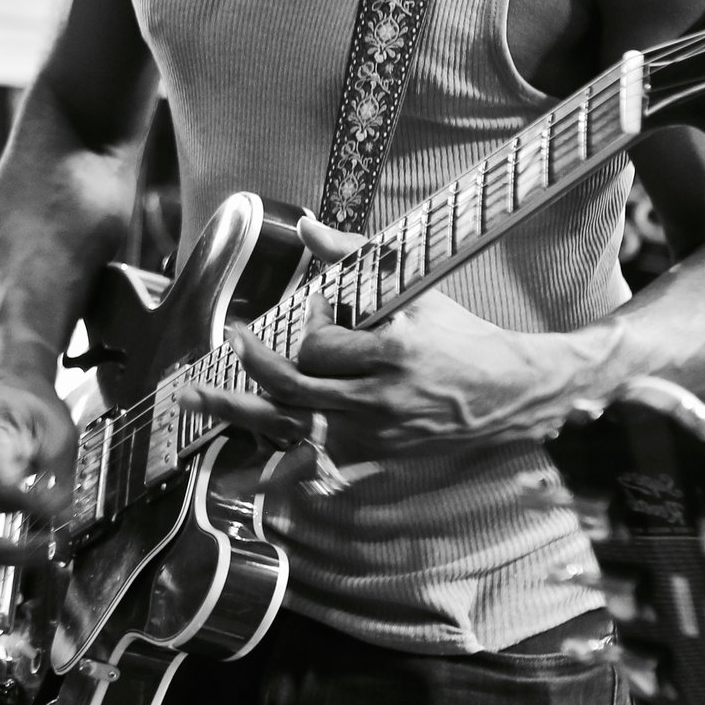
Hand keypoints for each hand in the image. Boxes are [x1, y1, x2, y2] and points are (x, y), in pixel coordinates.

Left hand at [191, 217, 586, 456]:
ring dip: (240, 412)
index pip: (319, 344)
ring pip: (293, 425)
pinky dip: (276, 472)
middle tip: (231, 341)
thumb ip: (354, 257)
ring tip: (196, 400)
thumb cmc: (461, 339)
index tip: (317, 306)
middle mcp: (377, 399)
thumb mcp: (413, 292)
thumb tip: (309, 225)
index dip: (310, 321)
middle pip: (293, 387)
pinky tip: (239, 478)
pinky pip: (315, 465)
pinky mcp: (374, 455)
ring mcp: (374, 433)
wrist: (509, 395)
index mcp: (390, 354)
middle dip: (251, 363)